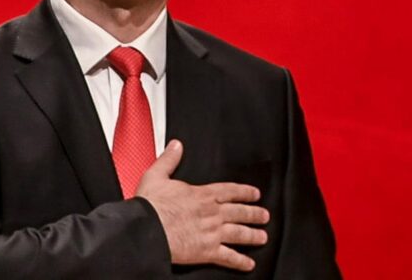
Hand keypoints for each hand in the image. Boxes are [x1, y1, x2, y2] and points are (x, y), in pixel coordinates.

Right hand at [136, 139, 269, 271]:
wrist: (147, 229)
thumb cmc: (151, 206)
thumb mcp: (157, 175)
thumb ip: (169, 160)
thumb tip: (176, 146)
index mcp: (202, 195)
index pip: (229, 191)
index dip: (244, 192)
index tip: (254, 194)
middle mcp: (212, 213)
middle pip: (239, 212)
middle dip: (254, 213)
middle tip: (264, 215)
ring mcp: (212, 232)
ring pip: (239, 233)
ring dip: (253, 235)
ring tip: (262, 237)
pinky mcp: (207, 251)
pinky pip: (228, 257)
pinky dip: (240, 261)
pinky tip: (248, 264)